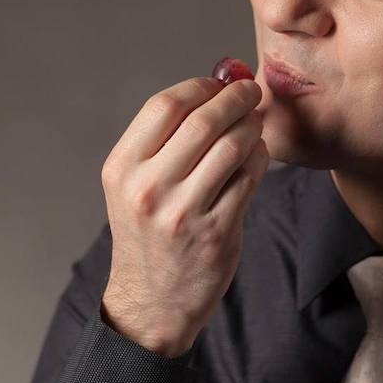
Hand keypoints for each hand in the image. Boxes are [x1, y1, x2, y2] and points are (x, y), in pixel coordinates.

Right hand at [99, 75, 267, 356]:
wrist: (152, 300)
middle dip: (235, 97)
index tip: (219, 82)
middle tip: (251, 91)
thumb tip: (216, 86)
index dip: (200, 86)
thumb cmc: (147, 230)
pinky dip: (259, 156)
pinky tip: (257, 153)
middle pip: (204, 121)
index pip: (165, 105)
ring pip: (233, 146)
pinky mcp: (217, 231)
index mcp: (122, 168)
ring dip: (251, 126)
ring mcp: (184, 212)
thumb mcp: (134, 183)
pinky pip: (250, 176)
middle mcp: (149, 188)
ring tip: (254, 123)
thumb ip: (167, 137)